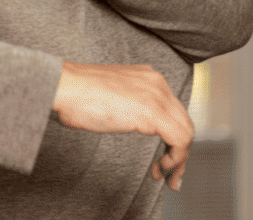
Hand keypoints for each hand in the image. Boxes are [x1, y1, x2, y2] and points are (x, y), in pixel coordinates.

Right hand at [51, 61, 192, 190]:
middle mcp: (157, 83)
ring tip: (165, 175)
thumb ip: (128, 105)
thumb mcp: (112, 96)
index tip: (162, 157)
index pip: (174, 110)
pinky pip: (180, 140)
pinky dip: (175, 160)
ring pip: (187, 132)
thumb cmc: (76, 94)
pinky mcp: (153, 112)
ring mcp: (157, 96)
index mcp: (148, 77)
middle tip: (169, 174)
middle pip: (184, 121)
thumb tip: (131, 120)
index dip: (171, 137)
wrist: (65, 86)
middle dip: (181, 152)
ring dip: (179, 160)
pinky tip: (160, 168)